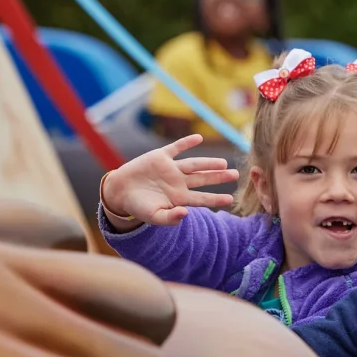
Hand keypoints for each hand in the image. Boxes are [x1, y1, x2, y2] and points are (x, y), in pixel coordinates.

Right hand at [102, 134, 238, 227]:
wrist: (119, 192)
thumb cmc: (138, 207)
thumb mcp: (153, 216)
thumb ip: (169, 218)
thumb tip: (185, 215)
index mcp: (179, 198)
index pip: (202, 198)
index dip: (216, 199)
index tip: (230, 199)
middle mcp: (179, 182)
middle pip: (203, 179)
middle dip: (219, 177)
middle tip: (236, 175)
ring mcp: (170, 169)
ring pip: (194, 164)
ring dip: (208, 163)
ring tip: (223, 163)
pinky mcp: (160, 157)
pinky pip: (176, 148)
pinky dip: (186, 143)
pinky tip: (198, 138)